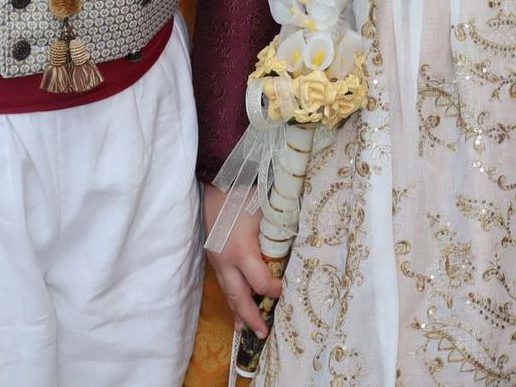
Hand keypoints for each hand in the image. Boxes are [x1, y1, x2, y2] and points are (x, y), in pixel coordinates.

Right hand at [202, 183, 280, 337]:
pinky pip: (224, 283)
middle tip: (264, 335)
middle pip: (238, 297)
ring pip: (228, 293)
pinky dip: (232, 297)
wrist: (217, 181)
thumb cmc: (247, 193)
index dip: (274, 290)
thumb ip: (281, 235)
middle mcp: (226, 261)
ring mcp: (217, 260)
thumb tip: (302, 249)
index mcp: (242, 251)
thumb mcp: (269, 213)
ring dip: (238, 313)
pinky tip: (237, 308)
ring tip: (246, 331)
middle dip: (251, 317)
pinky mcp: (213, 256)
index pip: (260, 282)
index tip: (286, 293)